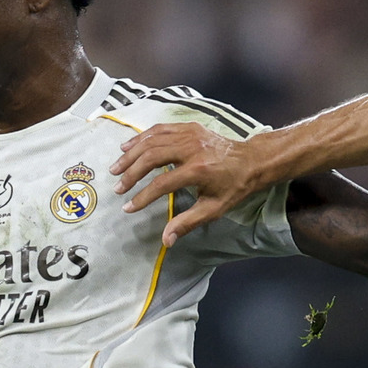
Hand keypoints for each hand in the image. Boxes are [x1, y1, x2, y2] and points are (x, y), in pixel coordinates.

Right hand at [109, 121, 264, 247]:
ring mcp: (190, 134)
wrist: (251, 160)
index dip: (142, 196)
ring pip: (152, 140)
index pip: (162, 183)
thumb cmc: (233, 187)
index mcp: (198, 170)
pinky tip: (128, 146)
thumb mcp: (213, 209)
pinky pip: (159, 129)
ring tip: (116, 168)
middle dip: (131, 173)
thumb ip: (187, 223)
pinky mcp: (188, 127)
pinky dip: (141, 138)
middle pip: (152, 157)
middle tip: (117, 187)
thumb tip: (166, 240)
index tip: (128, 207)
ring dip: (131, 154)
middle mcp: (192, 148)